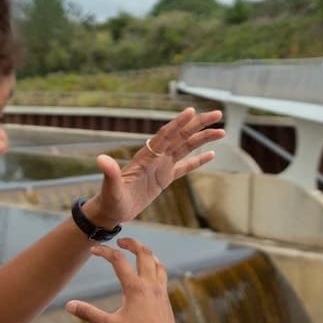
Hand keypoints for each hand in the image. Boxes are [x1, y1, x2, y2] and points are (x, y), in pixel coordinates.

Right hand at [65, 238, 183, 322]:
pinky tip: (149, 273)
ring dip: (146, 253)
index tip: (93, 250)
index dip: (104, 252)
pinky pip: (162, 275)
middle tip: (120, 241)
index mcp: (135, 288)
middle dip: (131, 243)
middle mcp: (150, 285)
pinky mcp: (166, 299)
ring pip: (157, 262)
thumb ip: (88, 313)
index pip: (118, 260)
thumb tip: (68, 305)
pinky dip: (155, 267)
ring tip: (137, 252)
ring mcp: (161, 291)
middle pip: (143, 253)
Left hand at [82, 108, 224, 228]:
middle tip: (217, 114)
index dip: (178, 123)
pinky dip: (198, 160)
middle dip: (199, 125)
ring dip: (203, 139)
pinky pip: (185, 166)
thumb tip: (101, 159)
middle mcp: (156, 157)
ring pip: (186, 148)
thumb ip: (109, 173)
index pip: (165, 136)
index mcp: (146, 157)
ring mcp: (161, 167)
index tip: (192, 111)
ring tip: (222, 131)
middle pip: (181, 136)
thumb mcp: (111, 187)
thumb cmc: (110, 200)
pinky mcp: (164, 178)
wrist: (111, 211)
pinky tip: (212, 154)